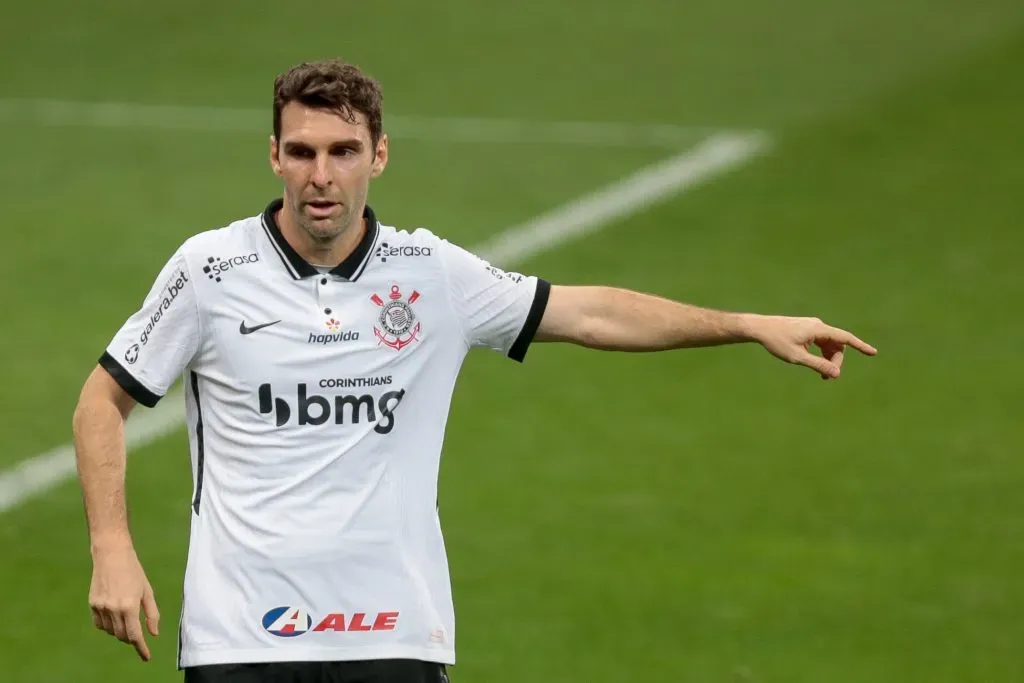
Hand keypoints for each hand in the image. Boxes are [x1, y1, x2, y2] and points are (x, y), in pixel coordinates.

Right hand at [89, 544, 159, 660]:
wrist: (111, 555)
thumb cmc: (134, 571)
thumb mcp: (147, 591)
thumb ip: (151, 613)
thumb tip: (153, 633)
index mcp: (129, 606)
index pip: (134, 635)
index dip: (141, 648)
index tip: (146, 657)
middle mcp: (113, 609)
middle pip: (122, 635)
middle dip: (131, 638)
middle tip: (138, 634)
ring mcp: (101, 607)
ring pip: (110, 631)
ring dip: (120, 631)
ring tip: (126, 619)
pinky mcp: (92, 604)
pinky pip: (100, 624)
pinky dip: (108, 626)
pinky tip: (113, 617)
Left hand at [750, 315, 876, 378]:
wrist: (760, 328)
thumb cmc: (776, 342)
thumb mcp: (797, 357)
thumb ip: (818, 365)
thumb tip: (836, 373)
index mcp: (818, 329)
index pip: (844, 338)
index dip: (860, 346)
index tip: (873, 352)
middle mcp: (818, 325)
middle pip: (837, 344)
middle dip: (835, 361)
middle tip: (827, 377)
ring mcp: (812, 326)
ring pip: (829, 344)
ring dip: (829, 358)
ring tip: (822, 375)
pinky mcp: (807, 329)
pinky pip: (821, 342)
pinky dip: (822, 353)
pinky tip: (816, 364)